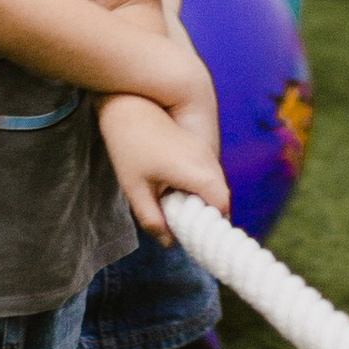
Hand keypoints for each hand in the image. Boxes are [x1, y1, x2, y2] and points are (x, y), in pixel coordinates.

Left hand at [100, 90, 228, 238]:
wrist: (127, 105)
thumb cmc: (130, 146)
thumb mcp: (136, 189)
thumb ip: (152, 219)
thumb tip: (168, 242)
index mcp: (199, 172)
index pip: (222, 206)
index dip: (212, 224)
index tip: (196, 236)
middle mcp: (208, 160)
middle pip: (220, 196)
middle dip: (205, 213)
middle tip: (182, 225)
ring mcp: (204, 149)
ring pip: (213, 183)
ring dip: (199, 198)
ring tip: (173, 207)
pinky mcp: (196, 144)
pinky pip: (206, 171)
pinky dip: (196, 184)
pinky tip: (171, 187)